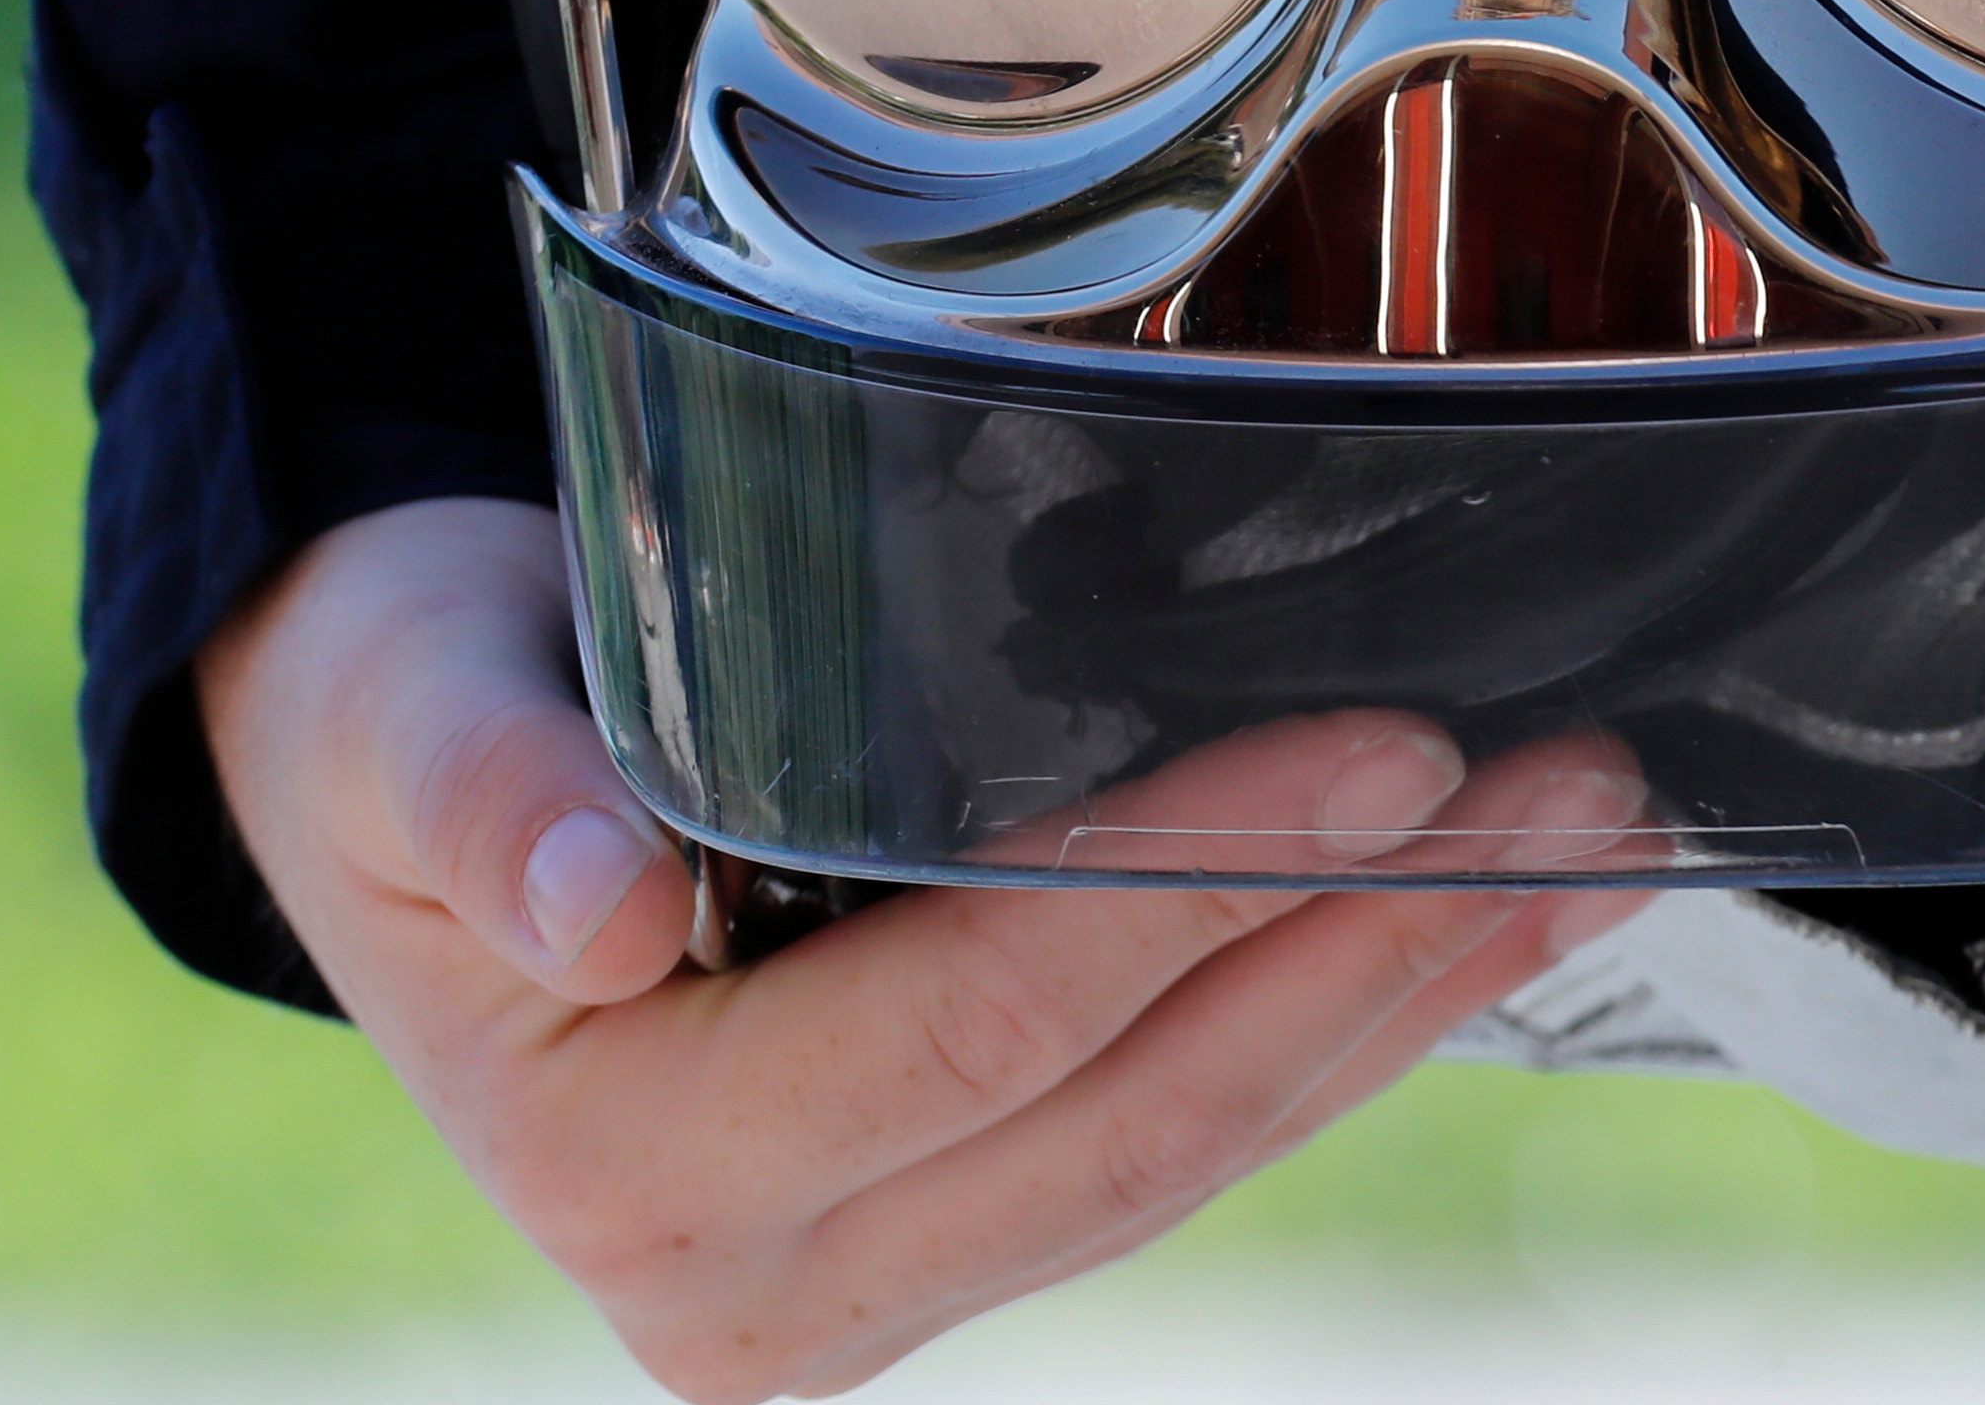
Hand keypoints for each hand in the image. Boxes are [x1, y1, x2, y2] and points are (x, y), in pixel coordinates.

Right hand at [200, 497, 1646, 1399]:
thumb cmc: (401, 702)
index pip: (977, 1025)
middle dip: (1374, 942)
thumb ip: (481, 789)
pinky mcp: (957, 1232)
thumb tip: (592, 906)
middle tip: (1571, 779)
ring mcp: (870, 1280)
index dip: (1188, 890)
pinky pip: (1189, 1137)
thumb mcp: (394, 707)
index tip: (1387, 754)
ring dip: (1410, 988)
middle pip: (1136, 1109)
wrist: (395, 774)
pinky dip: (1351, 1018)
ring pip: (1199, 1146)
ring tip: (1589, 828)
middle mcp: (758, 1283)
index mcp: (630, 1169)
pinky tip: (1485, 915)